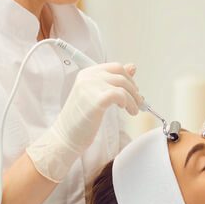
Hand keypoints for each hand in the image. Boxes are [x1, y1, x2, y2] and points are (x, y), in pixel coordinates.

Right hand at [27, 62, 142, 181]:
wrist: (66, 136)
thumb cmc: (81, 119)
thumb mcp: (97, 95)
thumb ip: (114, 81)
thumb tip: (132, 67)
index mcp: (87, 73)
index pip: (115, 67)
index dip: (128, 78)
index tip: (133, 90)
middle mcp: (88, 77)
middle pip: (120, 74)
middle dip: (133, 88)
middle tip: (138, 101)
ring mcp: (90, 87)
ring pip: (123, 85)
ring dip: (134, 99)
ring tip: (133, 110)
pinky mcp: (95, 100)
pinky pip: (120, 95)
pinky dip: (129, 103)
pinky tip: (128, 111)